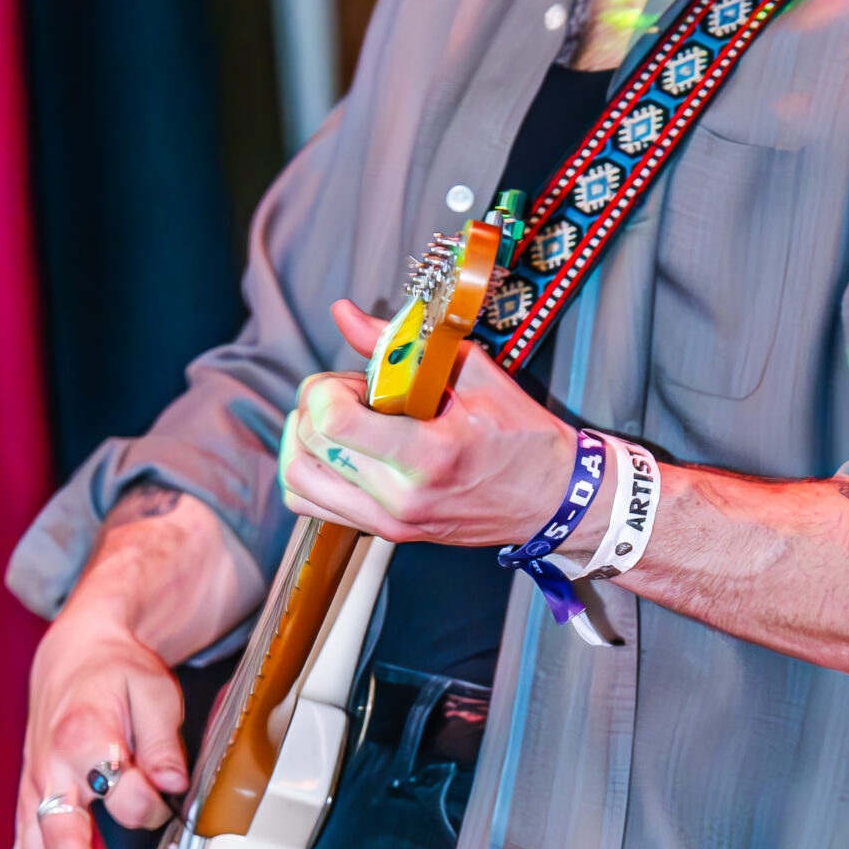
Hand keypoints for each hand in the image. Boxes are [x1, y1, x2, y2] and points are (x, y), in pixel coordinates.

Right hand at [7, 541, 191, 848]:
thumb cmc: (117, 672)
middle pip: (60, 834)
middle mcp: (51, 767)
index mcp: (83, 734)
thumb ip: (162, 739)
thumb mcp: (153, 689)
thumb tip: (168, 785)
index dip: (148, 800)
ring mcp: (35, 787)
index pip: (119, 787)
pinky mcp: (31, 800)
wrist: (76, 654)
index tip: (168, 798)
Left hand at [280, 298, 579, 548]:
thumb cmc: (522, 437)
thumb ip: (400, 344)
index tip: (358, 380)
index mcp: (428, 455)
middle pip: (308, 447)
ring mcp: (391, 522)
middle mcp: (401, 497)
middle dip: (317, 405)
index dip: (327, 389)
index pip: (333, 424)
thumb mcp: (472, 374)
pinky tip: (341, 450)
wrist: (550, 498)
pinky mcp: (386, 533)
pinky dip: (311, 471)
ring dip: (305, 440)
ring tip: (342, 422)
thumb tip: (345, 314)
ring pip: (298, 480)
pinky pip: (314, 504)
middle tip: (355, 394)